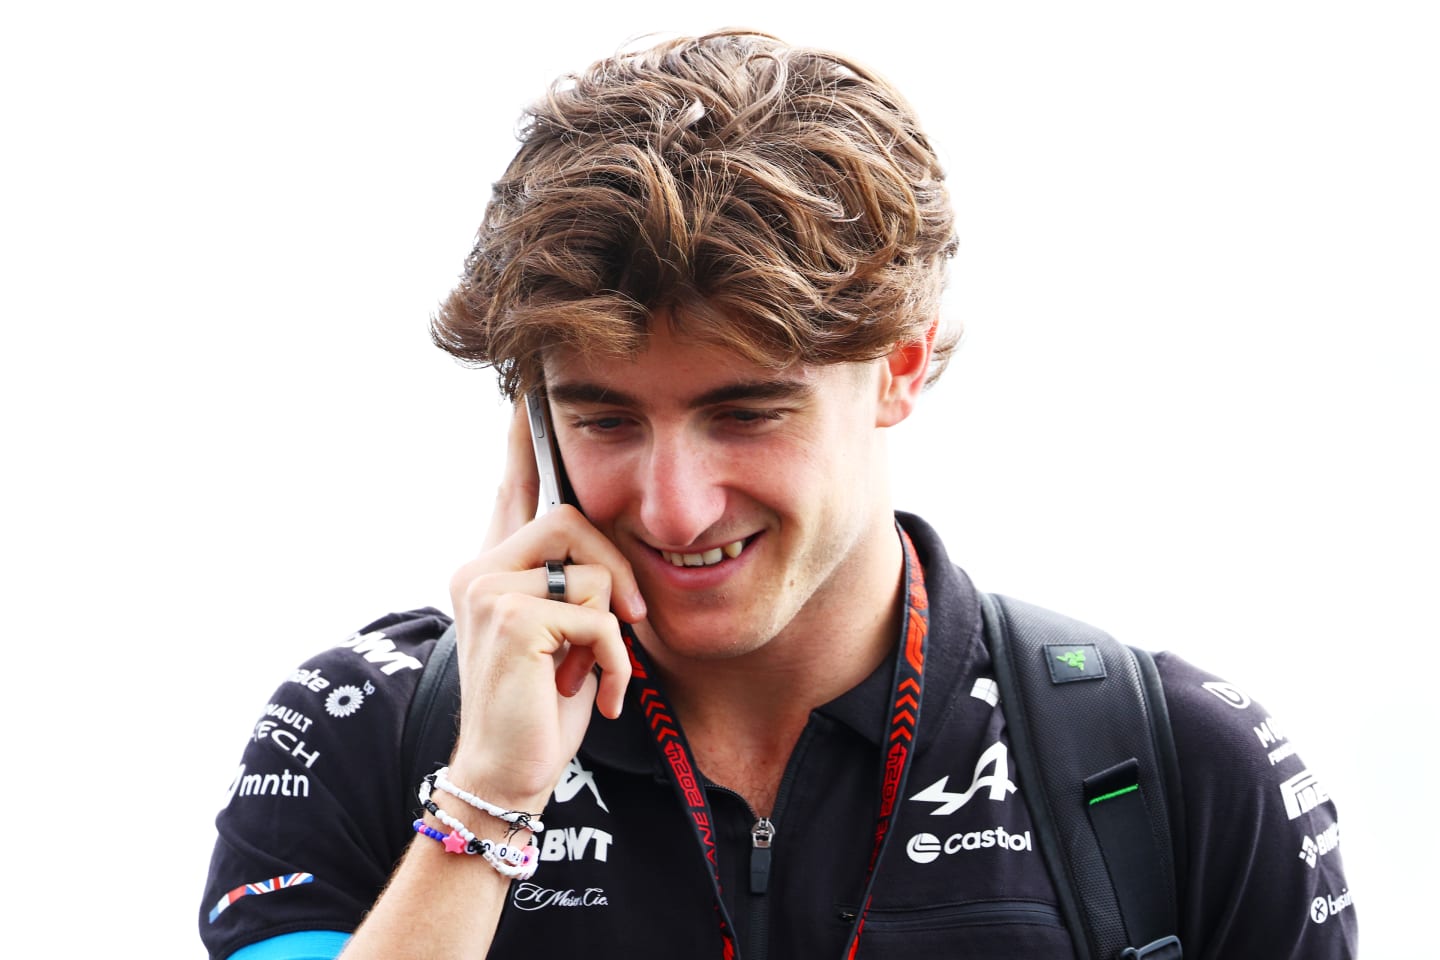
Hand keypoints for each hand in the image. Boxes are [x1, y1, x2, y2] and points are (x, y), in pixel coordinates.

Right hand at [445, 404, 642, 808]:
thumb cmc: (544, 708)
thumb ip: (570, 584)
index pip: (511, 488)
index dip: (522, 440)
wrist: (509, 774)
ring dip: (614, 624)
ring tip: (598, 667)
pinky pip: (598, 614)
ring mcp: (488, 588)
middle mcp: (479, 568)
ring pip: (590, 567)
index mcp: (491, 567)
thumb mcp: (564, 636)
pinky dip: (614, 660)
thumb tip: (605, 539)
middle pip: (572, 516)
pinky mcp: (510, 617)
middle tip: (630, 624)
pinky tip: (599, 693)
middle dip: (617, 571)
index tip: (528, 391)